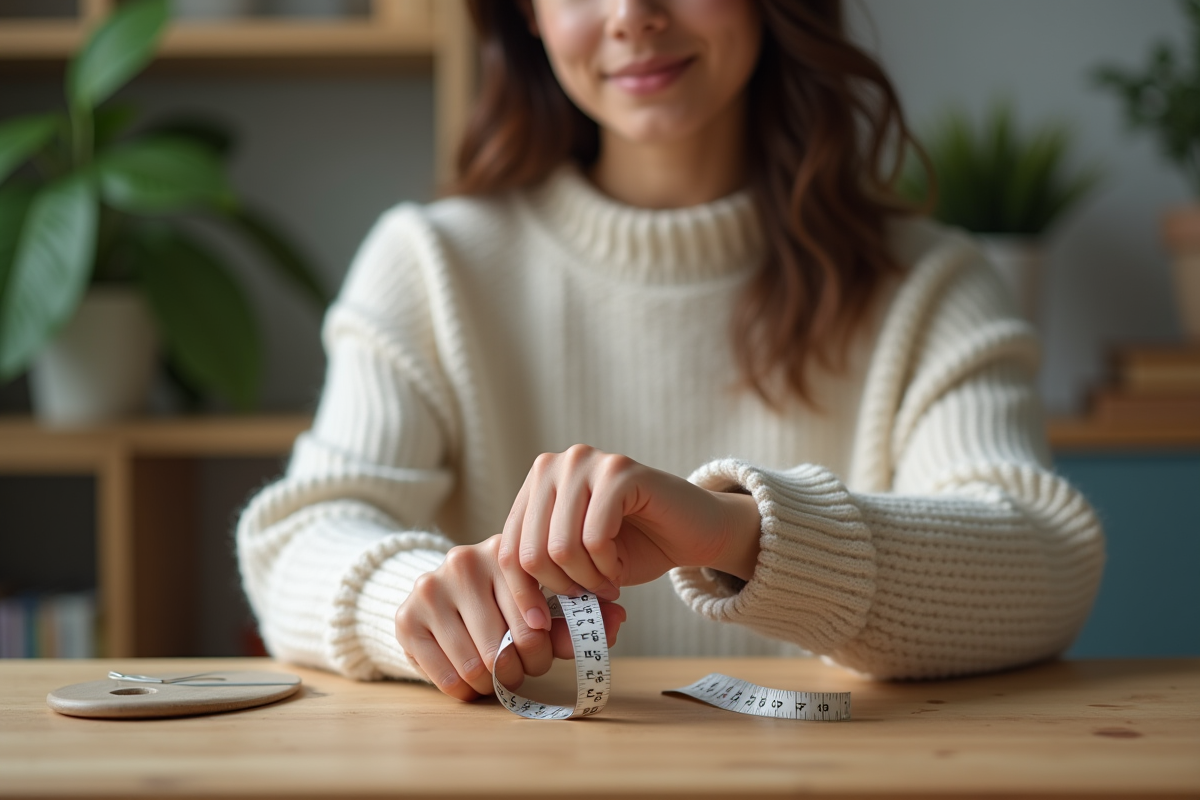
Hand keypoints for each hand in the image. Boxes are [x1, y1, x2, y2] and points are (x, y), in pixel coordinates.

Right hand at [394, 534, 625, 700]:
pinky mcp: (407, 617)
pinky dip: (465, 690)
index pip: (534, 610)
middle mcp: (464, 560)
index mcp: (505, 550)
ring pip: (477, 664)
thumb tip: (618, 621)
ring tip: (498, 673)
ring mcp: (431, 587)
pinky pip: (447, 676)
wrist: (441, 598)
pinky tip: (471, 679)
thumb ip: (580, 615)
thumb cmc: (502, 604)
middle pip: (506, 643)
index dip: (542, 643)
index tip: (541, 647)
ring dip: (494, 682)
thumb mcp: (542, 604)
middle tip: (523, 667)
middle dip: (521, 667)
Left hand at [497, 444, 761, 633]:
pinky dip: (608, 567)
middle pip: (531, 551)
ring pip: (560, 549)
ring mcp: (587, 462)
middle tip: (589, 597)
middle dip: (561, 589)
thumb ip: (546, 576)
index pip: (508, 546)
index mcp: (538, 483)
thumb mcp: (577, 564)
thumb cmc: (634, 548)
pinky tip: (619, 568)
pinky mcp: (619, 471)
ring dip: (587, 581)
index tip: (538, 625)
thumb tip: (520, 619)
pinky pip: (595, 539)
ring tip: (607, 583)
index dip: (521, 592)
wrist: (697, 530)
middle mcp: (556, 464)